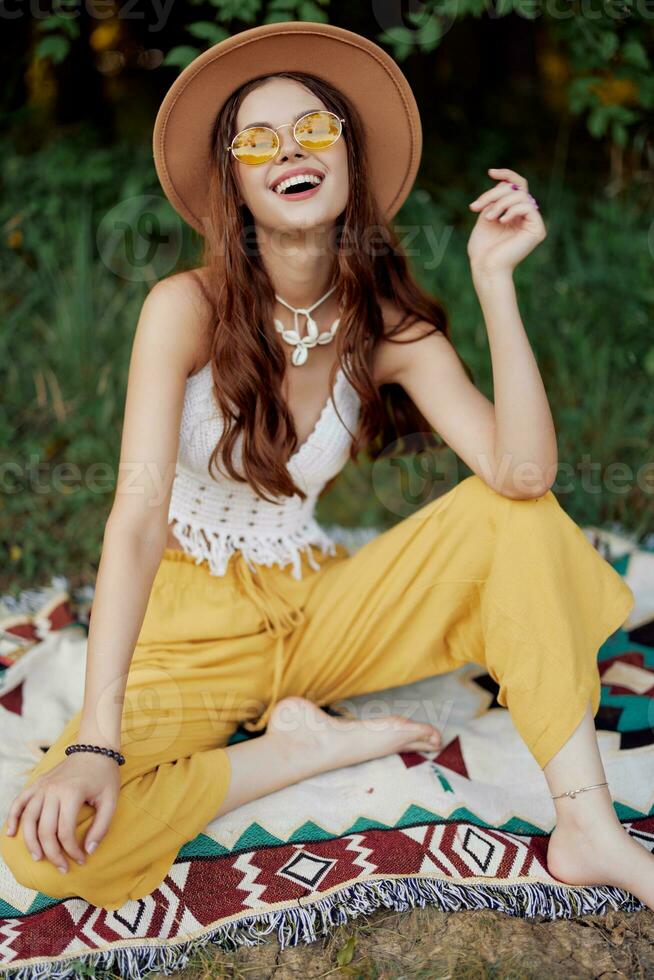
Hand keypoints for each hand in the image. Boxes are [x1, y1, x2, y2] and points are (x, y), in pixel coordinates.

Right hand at [3, 752, 119, 873]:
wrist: (95, 748)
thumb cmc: (105, 775)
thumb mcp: (111, 800)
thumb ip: (101, 827)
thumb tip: (88, 851)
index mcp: (72, 793)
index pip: (65, 832)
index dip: (72, 851)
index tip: (81, 860)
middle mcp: (53, 790)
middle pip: (45, 830)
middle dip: (53, 854)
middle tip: (62, 868)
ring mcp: (42, 786)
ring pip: (28, 820)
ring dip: (30, 842)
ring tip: (38, 857)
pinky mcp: (37, 783)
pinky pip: (19, 802)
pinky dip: (12, 817)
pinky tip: (11, 833)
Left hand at [467, 167, 545, 277]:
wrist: (486, 269)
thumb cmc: (482, 250)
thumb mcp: (485, 217)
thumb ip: (495, 200)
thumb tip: (502, 182)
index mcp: (515, 213)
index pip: (516, 187)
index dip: (506, 175)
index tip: (491, 172)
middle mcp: (526, 217)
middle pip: (516, 189)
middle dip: (493, 194)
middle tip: (477, 208)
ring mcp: (533, 223)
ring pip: (520, 196)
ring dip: (500, 203)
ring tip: (488, 218)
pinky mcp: (537, 230)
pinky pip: (527, 207)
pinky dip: (512, 209)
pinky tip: (501, 220)